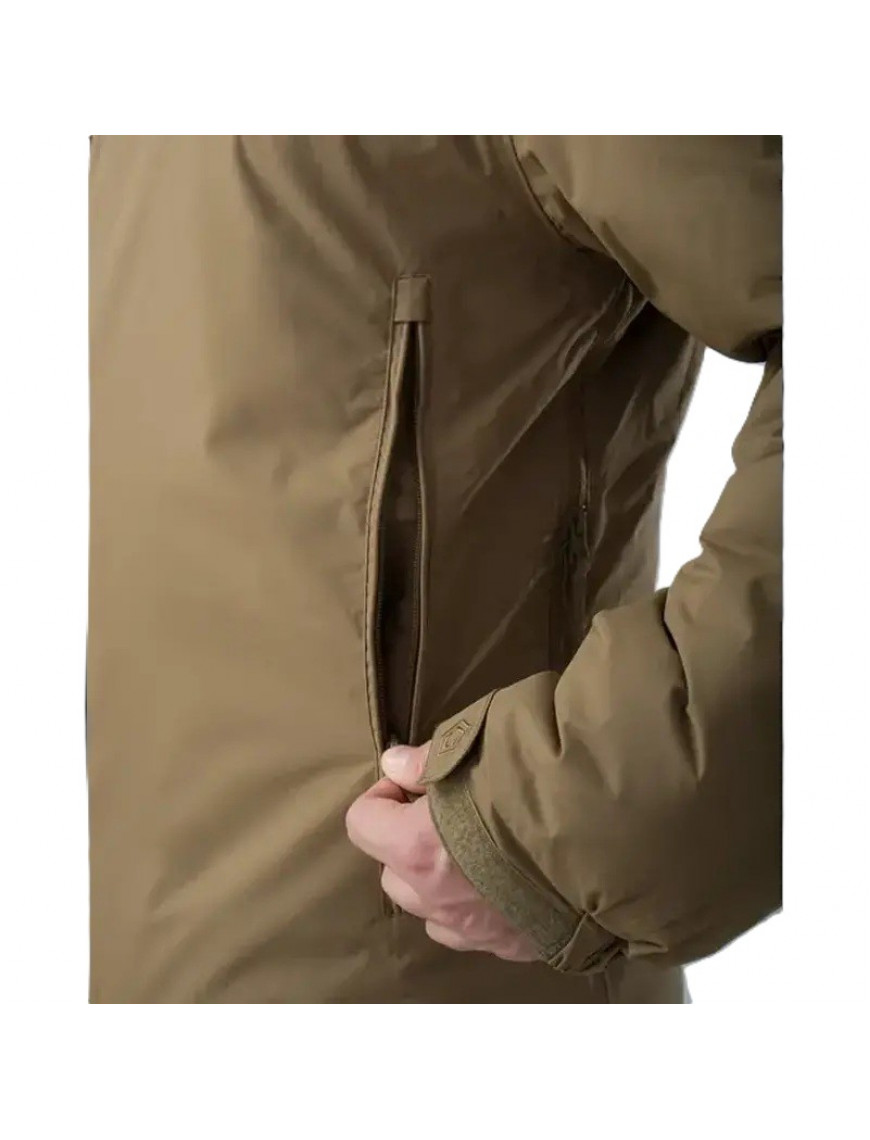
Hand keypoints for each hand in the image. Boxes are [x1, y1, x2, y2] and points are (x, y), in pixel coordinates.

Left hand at [345, 741, 539, 961]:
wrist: (628, 834)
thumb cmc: (549, 775)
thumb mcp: (487, 740)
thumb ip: (432, 757)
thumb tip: (396, 765)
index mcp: (418, 847)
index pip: (362, 823)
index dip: (385, 796)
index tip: (418, 781)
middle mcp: (440, 898)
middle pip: (393, 871)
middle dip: (410, 840)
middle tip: (453, 809)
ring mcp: (479, 931)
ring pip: (433, 908)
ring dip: (442, 879)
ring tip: (485, 847)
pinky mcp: (519, 948)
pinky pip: (478, 930)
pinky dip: (483, 904)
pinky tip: (518, 876)